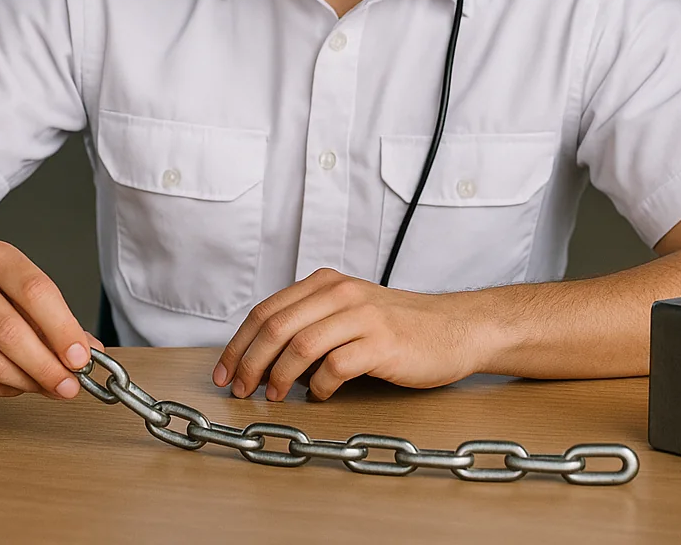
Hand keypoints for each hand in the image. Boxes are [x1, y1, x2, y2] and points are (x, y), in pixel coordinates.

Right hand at [0, 240, 102, 398]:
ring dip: (28, 381)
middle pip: (12, 332)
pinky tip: (18, 383)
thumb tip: (90, 352)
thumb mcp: (22, 292)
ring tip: (47, 385)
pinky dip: (4, 388)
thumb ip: (57, 320)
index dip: (63, 329)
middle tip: (69, 386)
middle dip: (47, 366)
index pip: (36, 292)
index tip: (81, 358)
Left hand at [212, 268, 485, 400]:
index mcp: (326, 283)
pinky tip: (320, 396)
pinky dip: (320, 387)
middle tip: (240, 390)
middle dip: (249, 363)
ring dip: (278, 378)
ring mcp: (362, 316)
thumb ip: (310, 323)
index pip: (265, 311)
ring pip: (299, 346)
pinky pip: (335, 367)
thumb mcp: (349, 311)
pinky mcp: (382, 343)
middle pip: (275, 327)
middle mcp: (340, 293)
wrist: (456, 329)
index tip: (224, 372)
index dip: (238, 344)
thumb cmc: (400, 327)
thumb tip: (263, 359)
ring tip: (274, 397)